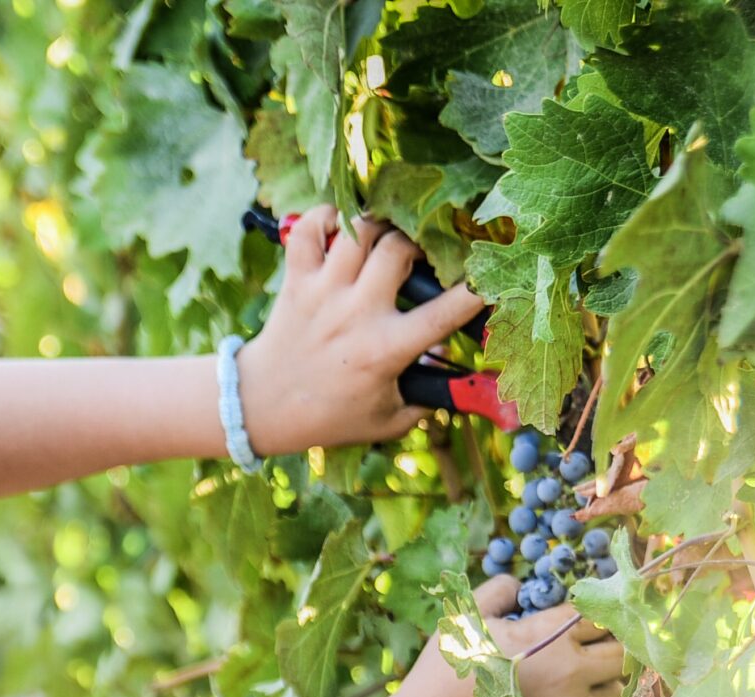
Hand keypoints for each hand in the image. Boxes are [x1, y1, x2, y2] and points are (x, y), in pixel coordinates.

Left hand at [235, 205, 483, 457]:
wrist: (263, 406)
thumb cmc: (331, 415)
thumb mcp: (388, 419)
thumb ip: (429, 398)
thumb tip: (462, 371)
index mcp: (385, 350)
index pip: (445, 312)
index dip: (476, 289)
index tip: (491, 276)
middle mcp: (355, 313)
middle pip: (398, 248)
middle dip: (419, 242)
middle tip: (422, 254)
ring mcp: (323, 292)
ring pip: (358, 230)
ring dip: (379, 226)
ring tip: (386, 238)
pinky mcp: (295, 280)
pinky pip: (308, 229)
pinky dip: (325, 217)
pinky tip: (340, 228)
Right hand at [381, 571, 627, 696]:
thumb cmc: (447, 670)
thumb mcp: (465, 616)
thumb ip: (498, 590)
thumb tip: (519, 587)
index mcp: (553, 634)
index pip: (600, 616)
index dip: (594, 616)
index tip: (585, 622)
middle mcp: (573, 671)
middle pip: (620, 655)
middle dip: (611, 649)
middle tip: (593, 650)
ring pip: (615, 695)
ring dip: (604, 687)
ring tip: (583, 685)